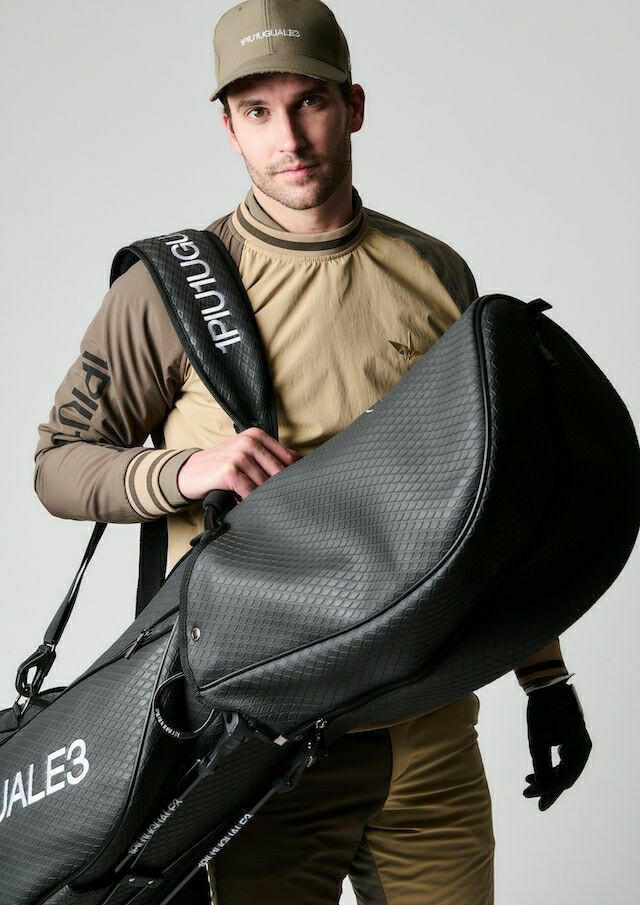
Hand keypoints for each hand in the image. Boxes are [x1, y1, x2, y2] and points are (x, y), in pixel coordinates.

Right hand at [177, 427, 299, 501]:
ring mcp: (239, 455)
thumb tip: (298, 468)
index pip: (288, 457)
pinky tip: (244, 502)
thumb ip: (267, 457)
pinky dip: (249, 501)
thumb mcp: (244, 453)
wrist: (189, 472)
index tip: (293, 488)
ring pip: (266, 483)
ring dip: (264, 497)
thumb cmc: (221, 465)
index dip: (293, 476)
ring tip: (259, 502)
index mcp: (257, 435)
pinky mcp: (230, 471)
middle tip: (279, 501)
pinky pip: (250, 491)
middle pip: (279, 472)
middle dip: (280, 488)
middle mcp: (249, 442)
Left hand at [523, 681, 591, 810]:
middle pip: (565, 776)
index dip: (548, 790)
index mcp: (580, 748)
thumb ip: (541, 764)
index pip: (565, 777)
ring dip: (546, 777)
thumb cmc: (542, 709)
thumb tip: (542, 788)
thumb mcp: (538, 738)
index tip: (531, 797)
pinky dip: (548, 767)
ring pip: (563, 769)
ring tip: (527, 783)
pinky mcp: (569, 739)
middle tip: (528, 795)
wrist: (545, 684)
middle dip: (546, 787)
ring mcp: (577, 744)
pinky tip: (533, 773)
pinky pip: (561, 760)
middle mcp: (582, 748)